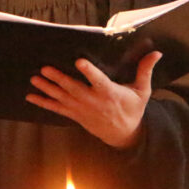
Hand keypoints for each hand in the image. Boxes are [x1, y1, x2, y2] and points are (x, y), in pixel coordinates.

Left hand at [26, 51, 161, 148]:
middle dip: (58, 79)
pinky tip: (31, 96)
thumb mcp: (142, 91)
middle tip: (45, 68)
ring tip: (34, 79)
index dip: (89, 72)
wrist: (124, 135)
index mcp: (110, 93)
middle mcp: (93, 102)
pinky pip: (57, 109)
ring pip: (62, 98)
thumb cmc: (133, 109)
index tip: (79, 62)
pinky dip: (43, 103)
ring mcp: (82, 110)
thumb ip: (145, 70)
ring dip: (47, 89)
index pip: (98, 81)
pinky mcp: (76, 116)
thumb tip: (157, 52)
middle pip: (74, 89)